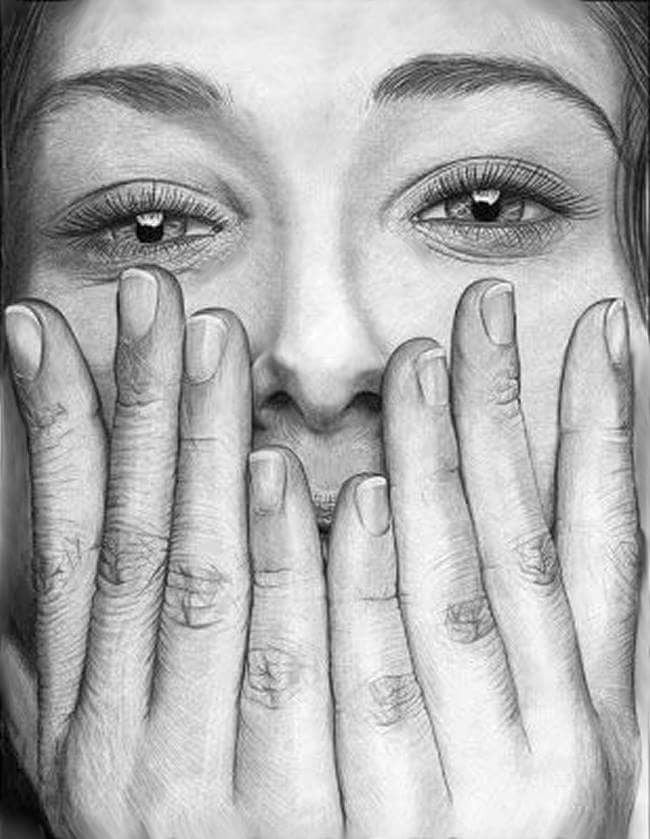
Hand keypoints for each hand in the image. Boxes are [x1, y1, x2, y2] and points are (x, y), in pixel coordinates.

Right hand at [0, 266, 340, 838]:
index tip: (46, 334)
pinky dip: (312, 563)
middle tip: (156, 302)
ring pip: (215, 581)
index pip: (69, 546)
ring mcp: (215, 779)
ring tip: (218, 350)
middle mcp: (133, 743)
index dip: (52, 432)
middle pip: (143, 540)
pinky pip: (307, 662)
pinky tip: (324, 478)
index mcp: (87, 724)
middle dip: (147, 411)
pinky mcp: (301, 816)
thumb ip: (66, 692)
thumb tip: (18, 603)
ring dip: (218, 455)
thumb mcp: (94, 777)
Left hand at [327, 280, 640, 838]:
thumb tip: (505, 503)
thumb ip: (534, 641)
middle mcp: (545, 740)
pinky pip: (365, 674)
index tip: (606, 333)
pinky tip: (348, 489)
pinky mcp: (378, 826)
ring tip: (417, 364)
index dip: (606, 431)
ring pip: (447, 590)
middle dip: (504, 418)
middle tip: (483, 314)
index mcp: (593, 717)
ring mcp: (466, 783)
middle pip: (519, 544)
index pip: (607, 544)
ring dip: (432, 466)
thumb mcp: (550, 745)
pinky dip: (354, 574)